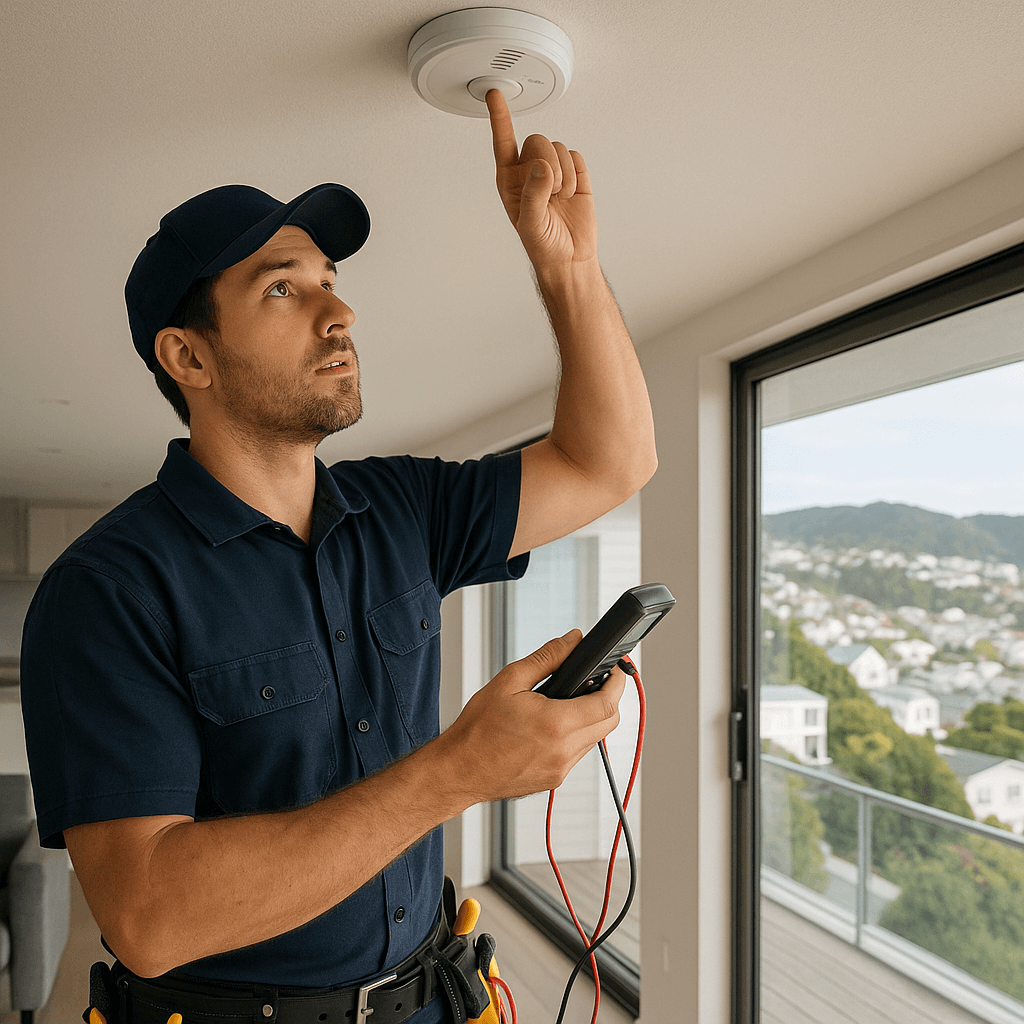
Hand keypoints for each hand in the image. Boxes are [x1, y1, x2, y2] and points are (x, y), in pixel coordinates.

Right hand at [442, 628, 625, 802]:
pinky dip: (575, 735)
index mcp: (555, 724)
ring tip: (570, 700)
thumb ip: (547, 657)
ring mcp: (560, 769)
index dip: (617, 683)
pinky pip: (578, 753)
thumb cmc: (477, 729)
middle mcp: (563, 751)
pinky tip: (554, 724)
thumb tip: (572, 640)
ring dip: (592, 717)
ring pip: (594, 738)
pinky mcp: (554, 780)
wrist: (458, 770)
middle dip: (610, 698)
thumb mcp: (510, 681)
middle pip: (609, 722)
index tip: (617, 669)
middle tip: (598, 680)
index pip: (607, 703)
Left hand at [486, 89, 597, 272]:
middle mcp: (530, 171)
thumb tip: (542, 166)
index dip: (500, 118)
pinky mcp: (576, 174)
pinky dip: (577, 175)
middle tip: (552, 190)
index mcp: (511, 181)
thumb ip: (533, 193)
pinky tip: (572, 194)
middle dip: (548, 163)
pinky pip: (576, 156)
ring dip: (564, 174)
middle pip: (537, 141)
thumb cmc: (544, 245)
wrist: (570, 257)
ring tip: (561, 198)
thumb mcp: (530, 223)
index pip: (503, 143)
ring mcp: (553, 171)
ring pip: (558, 148)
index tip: (494, 95)